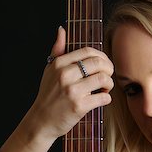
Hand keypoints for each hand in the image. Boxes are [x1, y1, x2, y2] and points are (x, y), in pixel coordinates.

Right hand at [23, 26, 113, 144]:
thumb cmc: (48, 96)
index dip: (102, 56)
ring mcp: (73, 91)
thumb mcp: (49, 71)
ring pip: (104, 79)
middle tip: (107, 76)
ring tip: (104, 88)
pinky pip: (103, 97)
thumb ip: (57, 51)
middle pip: (98, 63)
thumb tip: (61, 30)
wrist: (42, 121)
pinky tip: (101, 99)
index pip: (88, 51)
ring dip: (109, 84)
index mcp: (59, 64)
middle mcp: (65, 75)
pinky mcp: (79, 106)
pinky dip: (106, 98)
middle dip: (109, 69)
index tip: (104, 64)